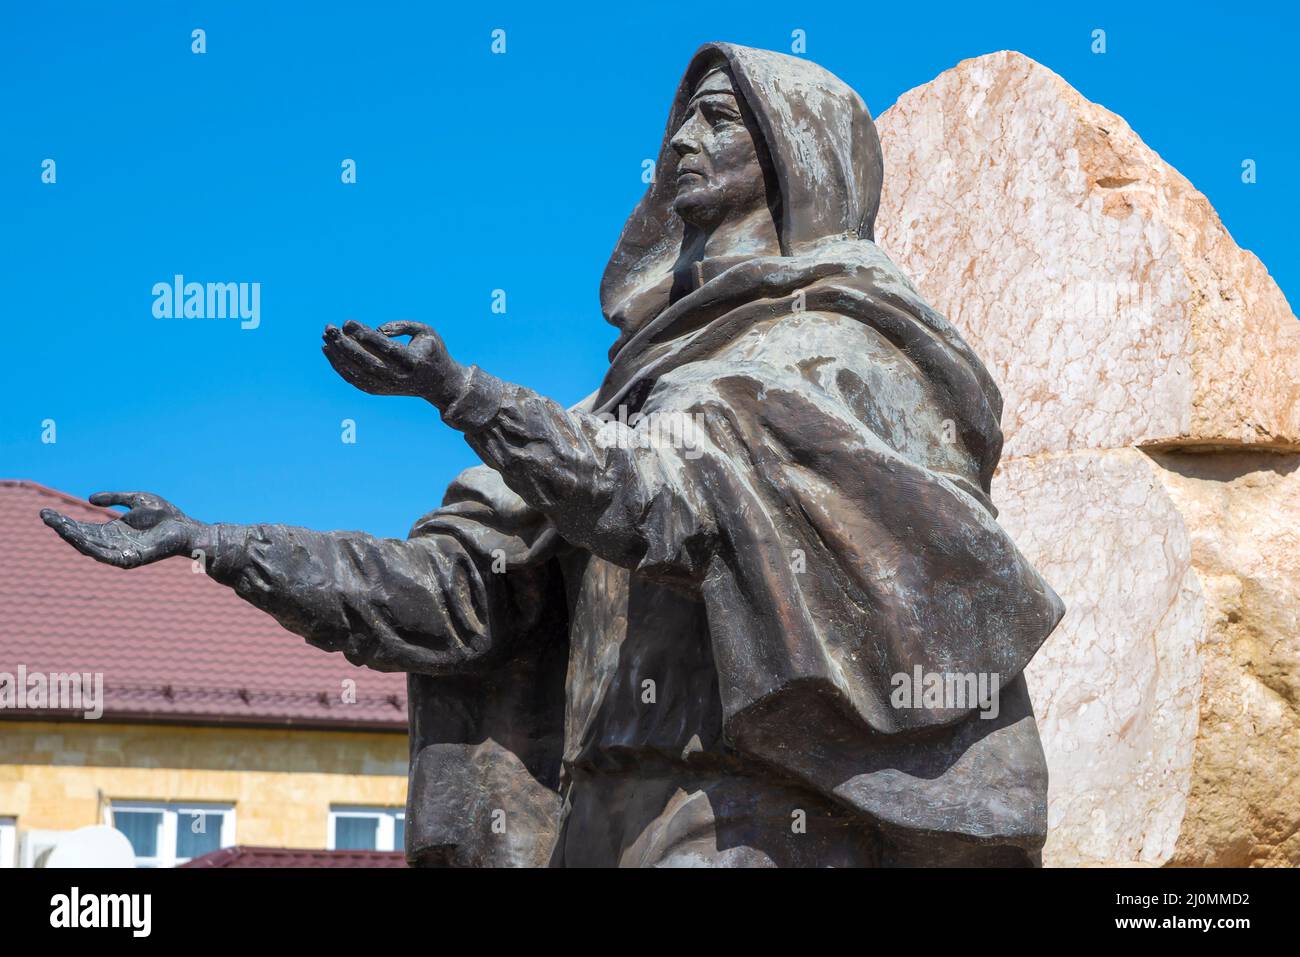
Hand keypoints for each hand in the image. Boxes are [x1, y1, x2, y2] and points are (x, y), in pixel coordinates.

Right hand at [40, 492, 199, 568]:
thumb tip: (89, 500)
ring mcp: (120, 552)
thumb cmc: (166, 516)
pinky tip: (78, 540)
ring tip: (57, 525)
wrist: (187, 529)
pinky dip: (91, 548)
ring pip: (90, 547)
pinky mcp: (130, 559)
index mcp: (113, 531)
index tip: (46, 512)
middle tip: (45, 516)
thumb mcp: (136, 500)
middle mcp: (113, 543)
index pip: (83, 527)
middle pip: (82, 537)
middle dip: (63, 528)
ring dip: (72, 537)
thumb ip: (114, 499)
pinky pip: (106, 556)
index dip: (65, 521)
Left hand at [321, 320, 467, 406]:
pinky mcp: (379, 390)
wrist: (438, 383)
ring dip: (338, 355)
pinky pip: (354, 379)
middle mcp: (400, 377)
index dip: (365, 335)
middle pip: (367, 362)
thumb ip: (402, 325)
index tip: (347, 322)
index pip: (385, 348)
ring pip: (357, 373)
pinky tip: (328, 350)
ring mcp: (388, 386)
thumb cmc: (431, 351)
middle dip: (345, 345)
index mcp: (414, 361)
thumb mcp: (426, 331)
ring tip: (326, 335)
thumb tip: (376, 329)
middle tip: (330, 328)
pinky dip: (339, 366)